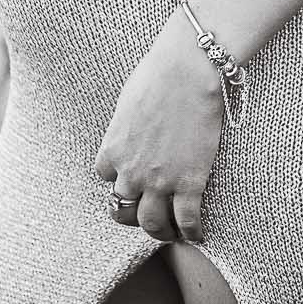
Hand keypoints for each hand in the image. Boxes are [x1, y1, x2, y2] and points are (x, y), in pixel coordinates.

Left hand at [94, 12, 222, 243]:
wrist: (187, 70)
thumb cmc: (159, 74)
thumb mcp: (128, 101)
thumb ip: (126, 125)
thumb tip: (133, 129)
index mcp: (113, 149)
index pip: (105, 177)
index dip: (118, 178)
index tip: (131, 176)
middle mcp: (131, 171)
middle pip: (123, 208)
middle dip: (133, 214)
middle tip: (146, 215)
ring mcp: (160, 181)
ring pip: (152, 224)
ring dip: (160, 231)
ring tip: (171, 231)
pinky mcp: (189, 183)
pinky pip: (187, 221)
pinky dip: (191, 232)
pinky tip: (197, 234)